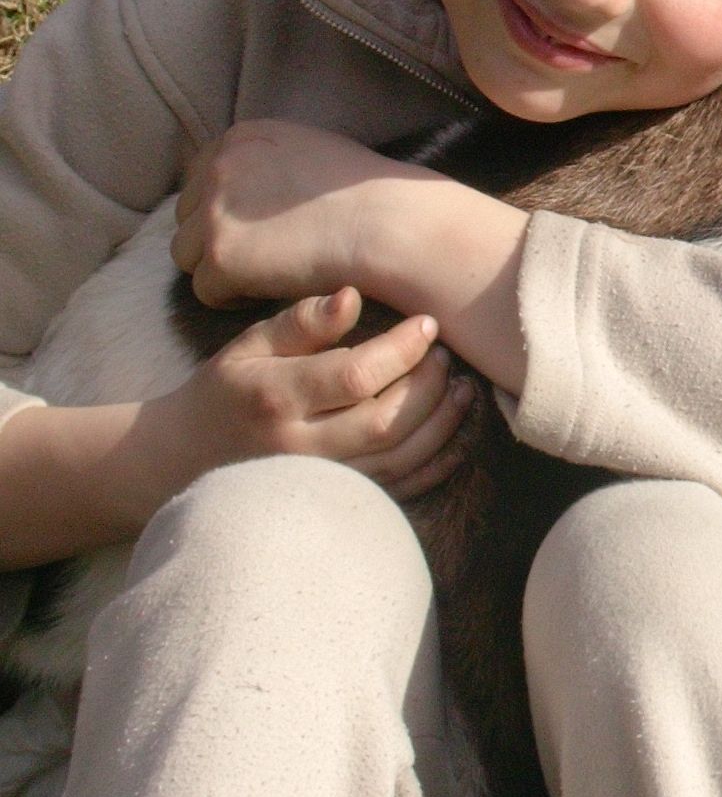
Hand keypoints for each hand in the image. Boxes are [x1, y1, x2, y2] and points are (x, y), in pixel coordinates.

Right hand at [142, 287, 476, 503]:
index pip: (355, 376)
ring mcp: (320, 481)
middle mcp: (299, 447)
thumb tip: (352, 296)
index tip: (427, 324)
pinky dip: (438, 461)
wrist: (184, 460)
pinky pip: (401, 488)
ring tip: (462, 387)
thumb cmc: (228, 390)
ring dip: (444, 422)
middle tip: (446, 354)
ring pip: (401, 458)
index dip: (402, 349)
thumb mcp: (250, 345)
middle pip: (386, 421)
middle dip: (429, 384)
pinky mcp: (337, 500)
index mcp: (275, 399)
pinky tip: (456, 429)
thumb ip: (302, 321)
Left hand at [171, 120, 434, 306]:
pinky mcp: (221, 256)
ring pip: (188, 255)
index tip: (259, 229)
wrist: (388, 224)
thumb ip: (264, 163)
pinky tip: (274, 288)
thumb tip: (245, 190)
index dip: (227, 211)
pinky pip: (206, 290)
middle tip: (265, 254)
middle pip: (187, 217)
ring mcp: (215, 211)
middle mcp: (219, 167)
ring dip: (222, 268)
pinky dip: (235, 297)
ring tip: (269, 273)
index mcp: (241, 138)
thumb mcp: (307, 151)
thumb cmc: (366, 194)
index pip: (200, 180)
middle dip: (219, 238)